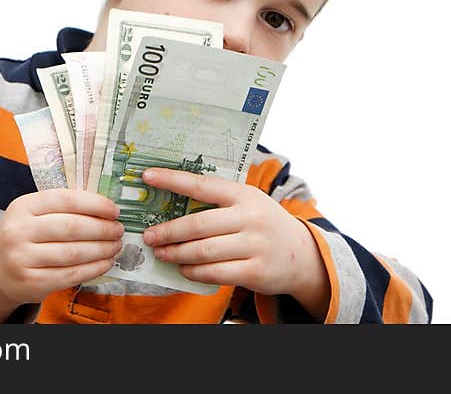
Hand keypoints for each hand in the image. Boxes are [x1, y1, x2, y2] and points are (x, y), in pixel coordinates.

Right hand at [0, 189, 123, 322]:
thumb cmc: (25, 235)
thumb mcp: (33, 213)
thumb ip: (63, 207)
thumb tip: (106, 207)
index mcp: (22, 206)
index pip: (65, 200)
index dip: (95, 204)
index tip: (114, 210)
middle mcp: (18, 231)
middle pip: (72, 227)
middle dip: (102, 229)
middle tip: (118, 230)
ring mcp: (22, 259)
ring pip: (74, 253)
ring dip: (102, 249)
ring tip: (115, 246)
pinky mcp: (31, 283)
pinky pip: (71, 275)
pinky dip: (94, 268)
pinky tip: (106, 262)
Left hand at [141, 168, 329, 318]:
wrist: (303, 254)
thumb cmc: (264, 223)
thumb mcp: (249, 202)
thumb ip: (218, 200)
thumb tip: (172, 201)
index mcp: (244, 194)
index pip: (202, 185)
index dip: (172, 180)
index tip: (148, 176)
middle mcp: (250, 218)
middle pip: (197, 225)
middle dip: (168, 231)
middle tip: (149, 236)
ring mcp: (254, 246)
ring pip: (203, 251)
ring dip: (176, 253)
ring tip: (162, 253)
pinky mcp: (255, 272)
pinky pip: (214, 273)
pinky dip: (192, 272)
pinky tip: (182, 268)